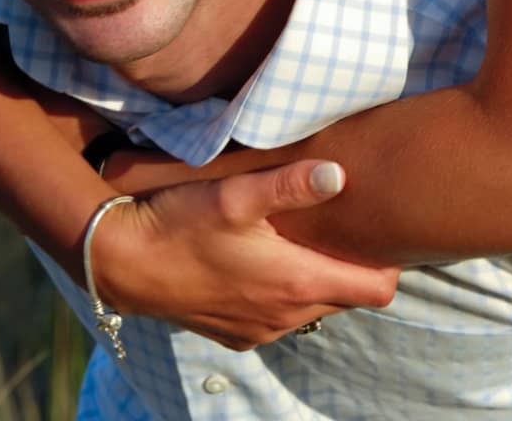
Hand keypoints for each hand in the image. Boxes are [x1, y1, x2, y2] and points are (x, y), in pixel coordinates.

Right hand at [90, 160, 398, 349]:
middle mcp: (286, 317)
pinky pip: (280, 317)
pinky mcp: (236, 336)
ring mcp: (261, 331)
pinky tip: (265, 258)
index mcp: (296, 283)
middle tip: (346, 222)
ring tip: (305, 236)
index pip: (376, 290)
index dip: (388, 261)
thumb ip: (290, 184)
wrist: (122, 264)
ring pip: (313, 307)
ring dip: (316, 277)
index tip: (383, 230)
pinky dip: (285, 292)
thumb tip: (341, 175)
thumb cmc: (180, 223)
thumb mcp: (235, 194)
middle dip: (354, 265)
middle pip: (348, 297)